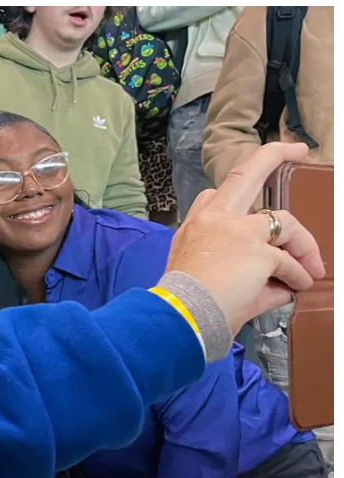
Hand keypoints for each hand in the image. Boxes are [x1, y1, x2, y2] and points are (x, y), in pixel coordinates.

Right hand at [165, 141, 324, 332]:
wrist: (180, 315)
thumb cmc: (185, 303)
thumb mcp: (202, 278)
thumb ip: (239, 270)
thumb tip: (278, 283)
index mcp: (195, 226)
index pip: (213, 196)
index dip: (235, 194)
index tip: (249, 192)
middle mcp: (215, 218)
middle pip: (247, 174)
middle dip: (274, 155)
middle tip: (295, 149)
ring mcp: (238, 231)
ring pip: (285, 223)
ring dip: (304, 246)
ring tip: (310, 270)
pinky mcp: (259, 251)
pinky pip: (290, 263)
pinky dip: (298, 276)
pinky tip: (297, 287)